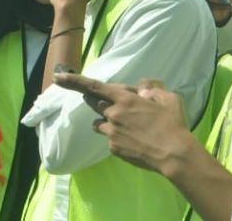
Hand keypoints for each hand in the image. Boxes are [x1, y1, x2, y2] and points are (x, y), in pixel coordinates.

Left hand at [54, 72, 192, 175]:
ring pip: (100, 123)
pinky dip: (117, 137)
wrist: (173, 154)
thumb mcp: (167, 98)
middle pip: (94, 103)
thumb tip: (141, 88)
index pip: (94, 86)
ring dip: (107, 121)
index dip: (73, 81)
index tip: (58, 78)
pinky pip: (110, 138)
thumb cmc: (172, 123)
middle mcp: (113, 114)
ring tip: (126, 126)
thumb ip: (151, 89)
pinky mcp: (114, 148)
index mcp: (124, 98)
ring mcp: (111, 133)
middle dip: (96, 100)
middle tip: (109, 102)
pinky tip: (133, 140)